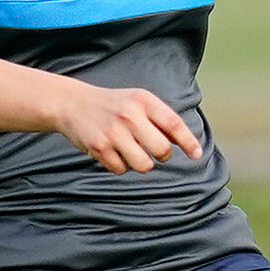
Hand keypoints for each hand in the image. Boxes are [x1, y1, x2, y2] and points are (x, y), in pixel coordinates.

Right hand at [57, 84, 203, 173]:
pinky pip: (122, 170)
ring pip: (144, 165)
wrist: (73, 103)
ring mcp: (113, 132)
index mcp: (143, 100)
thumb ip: (161, 119)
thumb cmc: (113, 105)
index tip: (197, 155)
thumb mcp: (137, 101)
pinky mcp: (99, 147)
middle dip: (162, 155)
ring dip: (142, 163)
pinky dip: (121, 166)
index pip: (174, 123)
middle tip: (153, 150)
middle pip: (162, 150)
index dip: (189, 142)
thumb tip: (186, 143)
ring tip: (132, 151)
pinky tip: (113, 152)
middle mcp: (129, 115)